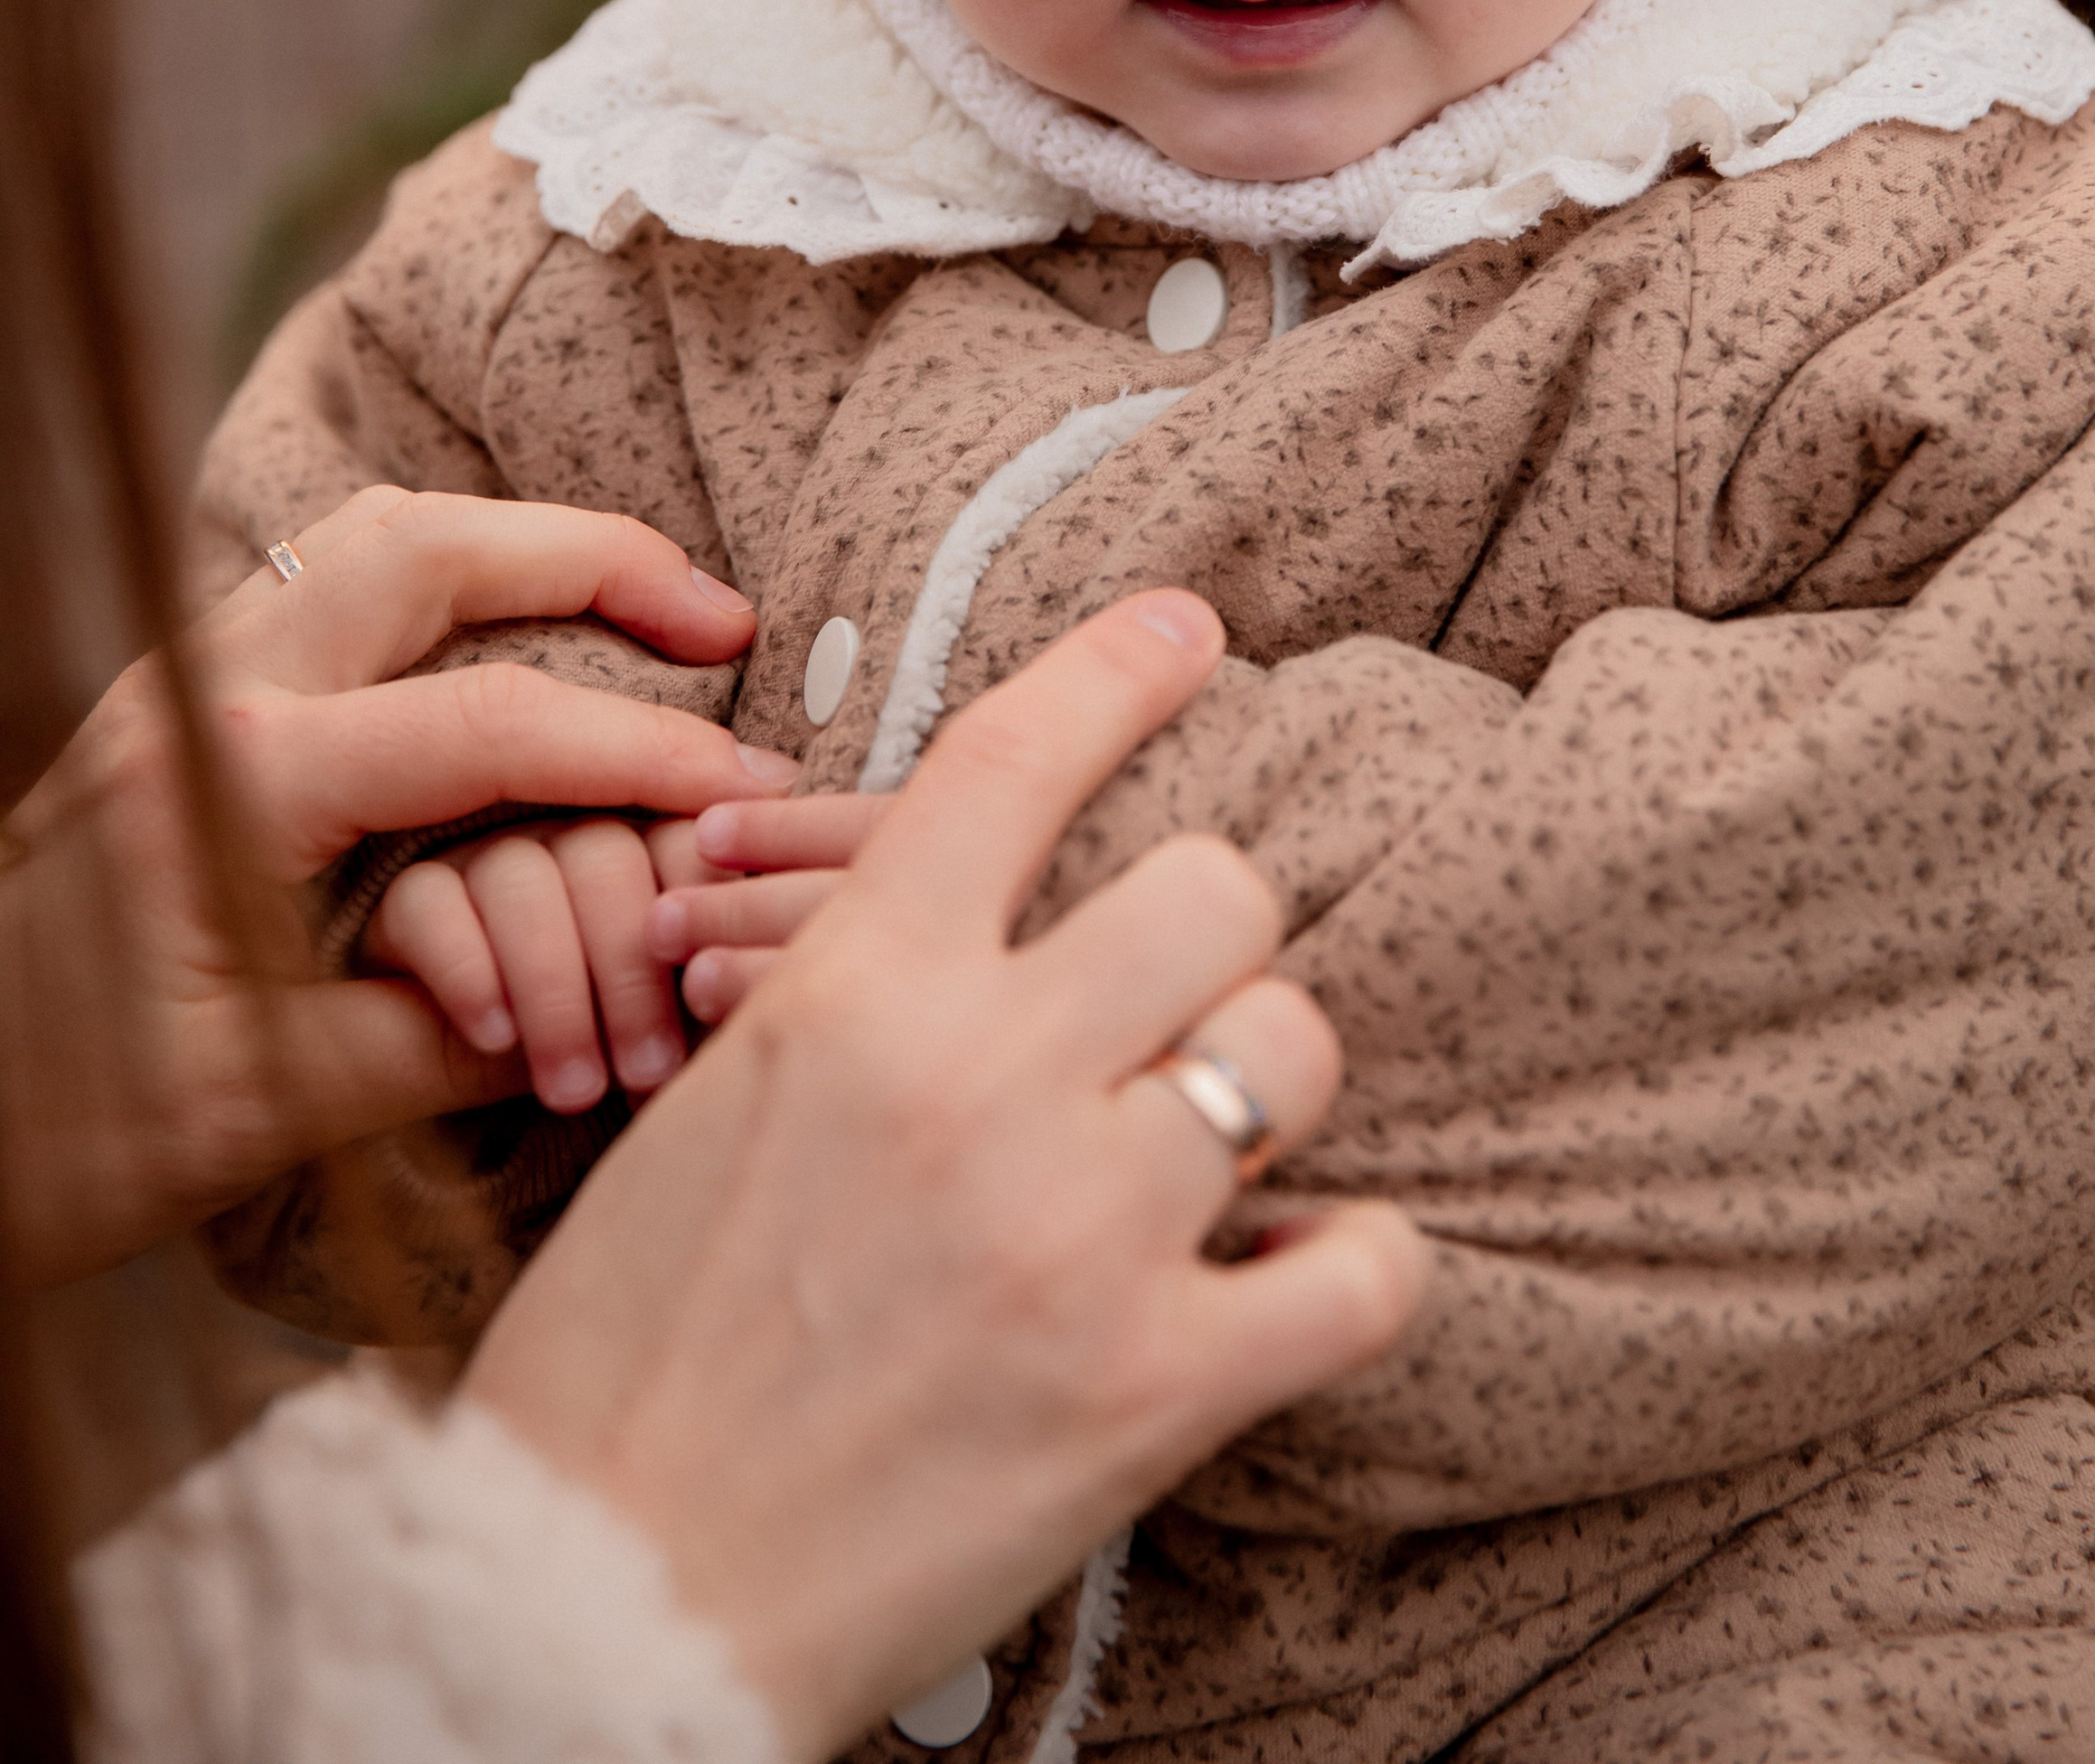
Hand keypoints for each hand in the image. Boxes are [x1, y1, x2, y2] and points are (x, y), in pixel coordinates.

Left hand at [0, 486, 789, 1283]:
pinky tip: (511, 647)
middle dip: (595, 561)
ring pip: (372, 539)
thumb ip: (437, 1041)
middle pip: (428, 544)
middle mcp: (204, 694)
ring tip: (643, 609)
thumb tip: (603, 1001)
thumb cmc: (57, 1137)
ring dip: (519, 552)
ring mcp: (178, 684)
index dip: (639, 753)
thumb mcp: (264, 1111)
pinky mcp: (172, 709)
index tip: (741, 789)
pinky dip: (445, 589)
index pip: (490, 724)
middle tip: (722, 621)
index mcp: (235, 781)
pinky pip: (328, 591)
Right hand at [365, 813, 704, 1111]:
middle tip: (647, 1074)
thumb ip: (694, 996)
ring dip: (555, 989)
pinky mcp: (400, 892)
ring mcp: (475, 853)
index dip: (699, 905)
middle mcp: (558, 831)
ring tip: (575, 1089)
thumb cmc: (589, 1060)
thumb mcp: (645, 1036)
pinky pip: (429, 901)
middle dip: (632, 971)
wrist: (440, 1093)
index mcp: (636, 846)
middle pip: (604, 853)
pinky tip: (496, 1040)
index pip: (680, 838)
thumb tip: (758, 1002)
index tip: (712, 995)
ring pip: (519, 876)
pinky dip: (469, 972)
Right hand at [469, 590, 1425, 1763]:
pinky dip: (1351, 1263)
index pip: (1014, 759)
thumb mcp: (713, 1104)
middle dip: (1206, 940)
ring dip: (1264, 1085)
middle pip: (1212, 892)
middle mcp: (980, 1077)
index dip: (1119, 672)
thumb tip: (979, 925)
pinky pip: (1363, 1272)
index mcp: (850, 989)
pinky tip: (1297, 1268)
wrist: (595, 1596)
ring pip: (1291, 1046)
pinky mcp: (1154, 1391)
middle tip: (1170, 1006)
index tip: (1188, 634)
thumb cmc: (626, 1354)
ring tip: (1218, 1142)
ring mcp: (1081, 1231)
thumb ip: (854, 992)